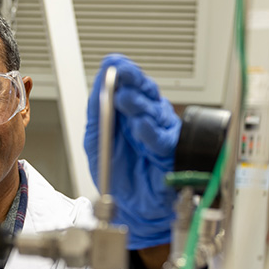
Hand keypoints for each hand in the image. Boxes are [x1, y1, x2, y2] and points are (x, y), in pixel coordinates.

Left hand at [84, 54, 179, 249]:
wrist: (132, 206)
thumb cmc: (119, 173)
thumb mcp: (96, 140)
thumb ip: (97, 112)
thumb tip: (99, 83)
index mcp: (129, 111)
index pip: (128, 83)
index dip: (122, 71)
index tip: (112, 63)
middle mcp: (148, 116)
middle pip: (145, 91)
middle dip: (133, 80)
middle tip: (121, 73)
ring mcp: (162, 131)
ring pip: (154, 111)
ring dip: (138, 104)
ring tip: (124, 100)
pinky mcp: (171, 151)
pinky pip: (163, 138)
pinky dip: (151, 131)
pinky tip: (140, 126)